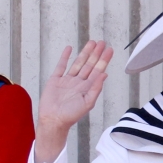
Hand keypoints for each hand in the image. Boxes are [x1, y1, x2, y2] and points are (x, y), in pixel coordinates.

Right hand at [35, 41, 113, 162]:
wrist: (53, 120)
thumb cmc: (71, 115)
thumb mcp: (88, 102)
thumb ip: (96, 88)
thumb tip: (105, 74)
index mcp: (87, 88)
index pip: (98, 71)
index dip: (103, 60)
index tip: (109, 50)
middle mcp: (78, 83)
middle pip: (89, 65)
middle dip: (96, 54)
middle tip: (102, 43)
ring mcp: (67, 80)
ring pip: (78, 63)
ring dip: (84, 53)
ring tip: (91, 43)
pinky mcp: (55, 80)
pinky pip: (61, 66)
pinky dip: (65, 57)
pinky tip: (69, 49)